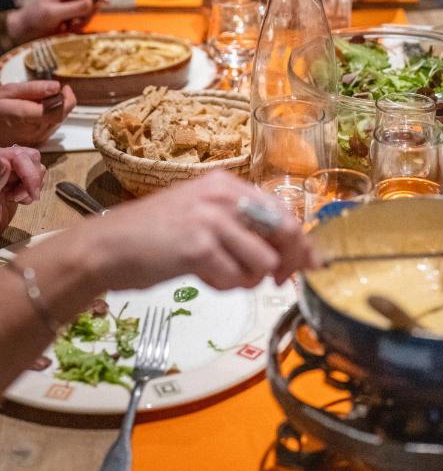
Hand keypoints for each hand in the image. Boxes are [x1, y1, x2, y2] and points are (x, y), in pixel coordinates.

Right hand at [0, 82, 75, 146]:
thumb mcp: (9, 92)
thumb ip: (33, 89)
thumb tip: (56, 86)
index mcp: (22, 117)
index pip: (56, 111)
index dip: (65, 98)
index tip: (62, 87)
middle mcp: (32, 131)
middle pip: (61, 115)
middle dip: (62, 101)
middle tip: (52, 90)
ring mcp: (36, 139)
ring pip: (59, 121)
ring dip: (57, 108)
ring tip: (40, 101)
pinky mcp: (38, 142)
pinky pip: (52, 127)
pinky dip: (51, 116)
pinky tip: (38, 111)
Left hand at [0, 145, 44, 232]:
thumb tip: (3, 161)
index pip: (18, 155)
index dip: (29, 172)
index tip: (32, 191)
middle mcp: (2, 166)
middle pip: (29, 157)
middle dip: (33, 177)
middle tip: (27, 195)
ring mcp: (8, 175)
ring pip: (35, 167)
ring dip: (33, 185)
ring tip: (18, 198)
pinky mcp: (15, 185)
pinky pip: (34, 179)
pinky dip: (32, 190)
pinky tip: (20, 199)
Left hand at [7, 0, 99, 43]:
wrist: (26, 30)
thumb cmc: (33, 18)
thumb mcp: (52, 13)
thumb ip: (73, 8)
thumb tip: (92, 2)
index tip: (105, 2)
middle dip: (88, 12)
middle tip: (76, 22)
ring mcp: (72, 2)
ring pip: (91, 10)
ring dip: (83, 20)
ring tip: (68, 26)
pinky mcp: (74, 12)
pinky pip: (86, 17)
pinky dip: (80, 24)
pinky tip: (68, 27)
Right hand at [95, 171, 318, 291]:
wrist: (107, 246)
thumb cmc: (154, 236)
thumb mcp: (203, 217)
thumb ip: (241, 226)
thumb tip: (285, 252)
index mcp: (227, 184)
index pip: (283, 211)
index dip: (300, 242)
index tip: (307, 264)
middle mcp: (223, 195)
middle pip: (285, 231)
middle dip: (288, 263)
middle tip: (278, 281)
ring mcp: (211, 218)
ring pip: (264, 260)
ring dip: (248, 279)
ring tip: (221, 275)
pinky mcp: (199, 245)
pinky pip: (236, 278)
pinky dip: (224, 286)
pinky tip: (203, 279)